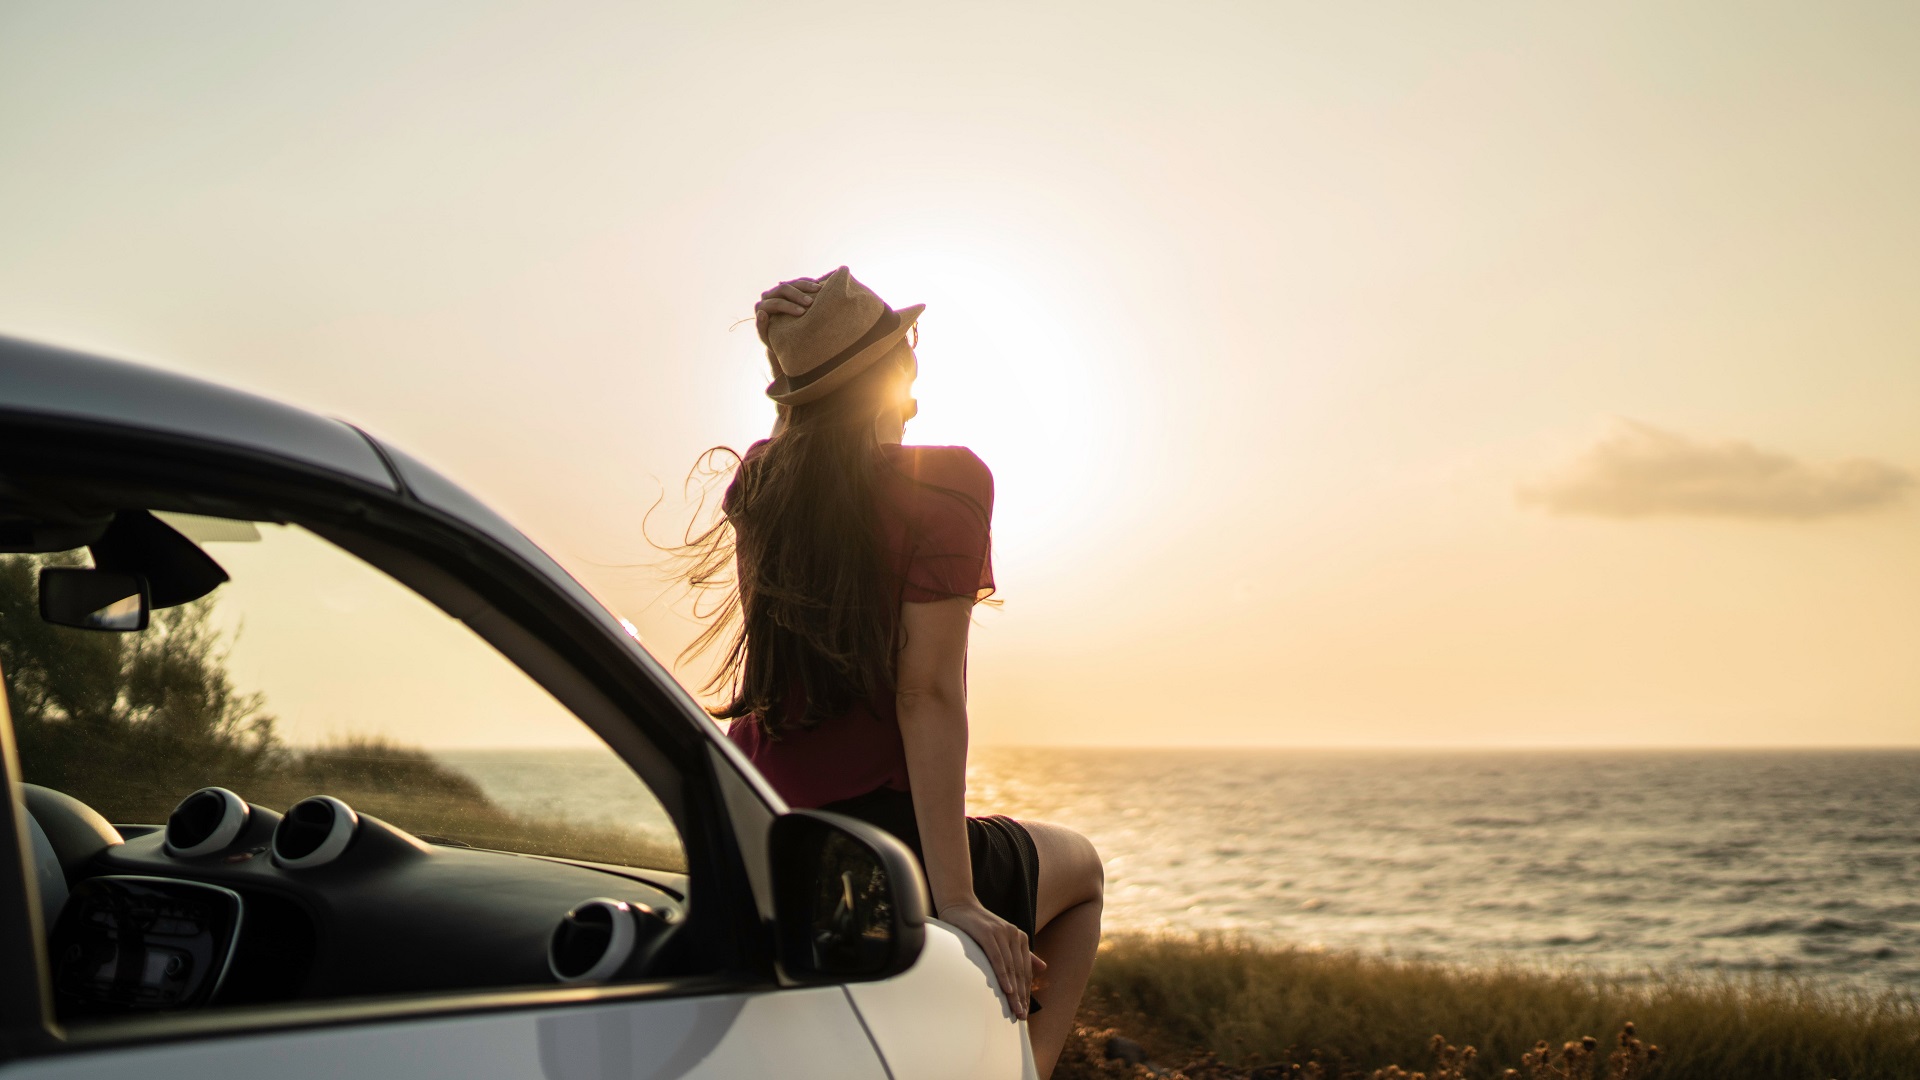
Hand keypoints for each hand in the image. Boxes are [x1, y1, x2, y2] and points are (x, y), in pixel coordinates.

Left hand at [755, 277, 822, 343]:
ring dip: (806, 285)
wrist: (782, 338)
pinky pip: (798, 282)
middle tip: (810, 302)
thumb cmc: (775, 341)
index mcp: (762, 307)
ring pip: (792, 283)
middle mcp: (768, 296)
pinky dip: (808, 282)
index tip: (802, 312)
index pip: (775, 303)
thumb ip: (762, 328)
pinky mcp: (788, 287)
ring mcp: (778, 290)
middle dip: (797, 294)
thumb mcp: (768, 338)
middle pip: (782, 289)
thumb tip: (761, 313)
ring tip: (819, 289)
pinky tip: (818, 285)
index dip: (788, 306)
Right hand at [936, 899, 1046, 1019]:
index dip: (1026, 991)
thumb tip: (1043, 967)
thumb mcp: (1002, 938)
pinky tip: (1006, 990)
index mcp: (1020, 938)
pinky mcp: (988, 934)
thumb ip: (1023, 953)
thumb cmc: (978, 926)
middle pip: (1020, 971)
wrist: (959, 905)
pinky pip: (997, 959)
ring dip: (1014, 991)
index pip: (1025, 971)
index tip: (1025, 1010)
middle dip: (1021, 996)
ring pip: (1010, 968)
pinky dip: (1002, 975)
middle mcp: (1014, 935)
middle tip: (1021, 1016)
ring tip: (1015, 1009)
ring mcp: (1001, 934)